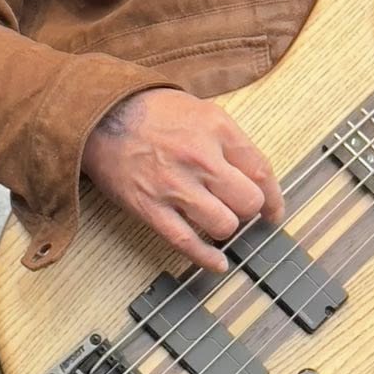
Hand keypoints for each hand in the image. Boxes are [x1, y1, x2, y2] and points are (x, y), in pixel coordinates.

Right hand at [81, 88, 283, 271]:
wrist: (99, 114)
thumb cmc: (151, 111)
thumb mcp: (200, 110)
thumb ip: (228, 141)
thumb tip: (253, 175)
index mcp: (217, 129)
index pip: (262, 171)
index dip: (274, 197)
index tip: (274, 210)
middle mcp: (200, 158)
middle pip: (248, 202)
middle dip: (248, 210)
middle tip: (238, 209)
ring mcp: (175, 186)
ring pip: (223, 225)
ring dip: (225, 228)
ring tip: (217, 222)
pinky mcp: (150, 208)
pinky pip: (186, 242)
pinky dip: (206, 258)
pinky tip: (217, 263)